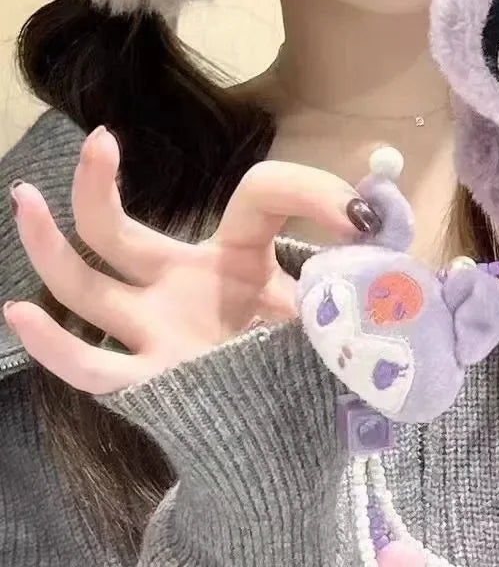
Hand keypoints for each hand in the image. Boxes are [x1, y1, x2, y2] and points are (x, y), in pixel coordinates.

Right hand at [3, 127, 362, 393]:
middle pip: (127, 233)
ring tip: (26, 197)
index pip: (259, 197)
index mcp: (238, 256)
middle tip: (98, 139)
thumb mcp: (347, 301)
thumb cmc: (310, 353)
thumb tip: (388, 223)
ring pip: (89, 287)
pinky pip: (93, 368)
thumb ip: (371, 267)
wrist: (292, 431)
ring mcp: (159, 332)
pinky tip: (18, 313)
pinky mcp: (154, 382)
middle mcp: (184, 286)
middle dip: (102, 187)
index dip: (311, 192)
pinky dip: (55, 347)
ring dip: (54, 247)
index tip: (362, 220)